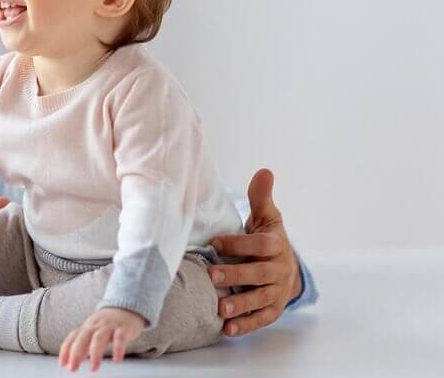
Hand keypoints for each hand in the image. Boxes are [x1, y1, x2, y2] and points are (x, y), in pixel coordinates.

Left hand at [59, 308, 144, 371]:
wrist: (127, 308)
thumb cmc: (108, 324)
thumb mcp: (94, 332)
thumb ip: (84, 346)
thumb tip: (73, 361)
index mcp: (87, 327)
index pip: (73, 337)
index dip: (66, 350)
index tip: (62, 364)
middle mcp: (96, 325)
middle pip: (83, 337)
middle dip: (76, 353)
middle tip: (73, 368)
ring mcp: (109, 326)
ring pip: (99, 338)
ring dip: (95, 353)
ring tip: (94, 368)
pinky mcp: (123, 328)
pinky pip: (120, 338)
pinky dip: (118, 349)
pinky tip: (117, 360)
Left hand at [210, 168, 301, 336]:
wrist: (287, 266)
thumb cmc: (269, 239)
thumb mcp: (267, 217)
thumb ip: (261, 197)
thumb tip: (264, 171)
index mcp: (275, 246)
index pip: (259, 245)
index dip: (238, 244)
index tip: (215, 242)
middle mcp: (278, 270)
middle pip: (259, 274)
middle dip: (237, 275)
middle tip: (213, 275)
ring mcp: (276, 291)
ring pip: (260, 300)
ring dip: (241, 305)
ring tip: (220, 309)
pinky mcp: (273, 309)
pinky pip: (261, 319)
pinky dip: (246, 325)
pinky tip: (228, 329)